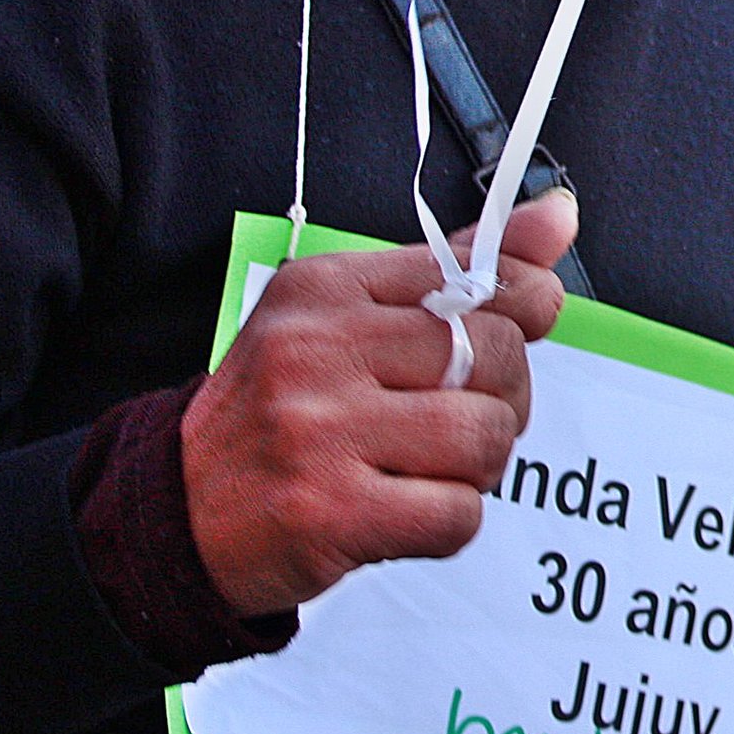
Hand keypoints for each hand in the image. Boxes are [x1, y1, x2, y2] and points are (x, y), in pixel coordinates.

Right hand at [182, 192, 579, 618]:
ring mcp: (319, 434)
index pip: (478, 276)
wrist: (175, 509)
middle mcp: (318, 351)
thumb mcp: (348, 315)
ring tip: (430, 466)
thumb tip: (558, 213)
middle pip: (496, 356)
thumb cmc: (285, 406)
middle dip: (504, 396)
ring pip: (485, 437)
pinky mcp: (329, 515)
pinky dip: (450, 520)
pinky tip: (405, 510)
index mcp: (326, 289)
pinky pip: (457, 514)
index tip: (519, 328)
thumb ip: (455, 267)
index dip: (527, 307)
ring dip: (480, 465)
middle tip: (461, 416)